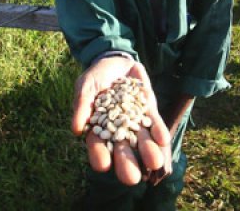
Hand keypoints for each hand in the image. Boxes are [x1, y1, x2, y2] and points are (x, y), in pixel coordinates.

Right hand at [72, 57, 169, 184]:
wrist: (117, 60)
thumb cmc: (97, 75)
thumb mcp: (86, 85)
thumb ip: (82, 104)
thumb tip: (76, 130)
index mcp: (98, 126)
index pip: (97, 144)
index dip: (99, 154)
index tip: (102, 166)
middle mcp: (118, 127)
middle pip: (122, 148)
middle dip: (127, 163)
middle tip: (132, 178)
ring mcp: (135, 119)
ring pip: (141, 139)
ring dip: (148, 151)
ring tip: (154, 163)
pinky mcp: (148, 109)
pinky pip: (153, 122)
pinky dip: (158, 131)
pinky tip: (163, 140)